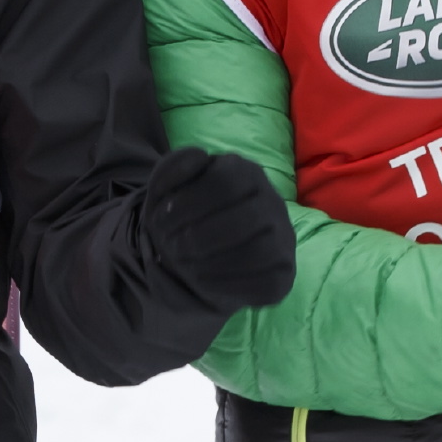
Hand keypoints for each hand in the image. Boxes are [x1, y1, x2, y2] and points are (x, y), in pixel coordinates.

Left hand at [134, 147, 295, 315]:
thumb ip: (176, 167)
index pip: (226, 181)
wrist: (196, 254)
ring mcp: (282, 239)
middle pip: (244, 219)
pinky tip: (202, 281)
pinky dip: (226, 284)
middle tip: (171, 248)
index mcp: (247, 173)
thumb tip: (199, 157)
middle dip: (197, 237)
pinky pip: (264, 282)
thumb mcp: (169, 186)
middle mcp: (272, 202)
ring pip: (258, 252)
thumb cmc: (185, 215)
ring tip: (184, 264)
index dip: (188, 204)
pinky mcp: (282, 274)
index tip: (159, 222)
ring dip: (210, 262)